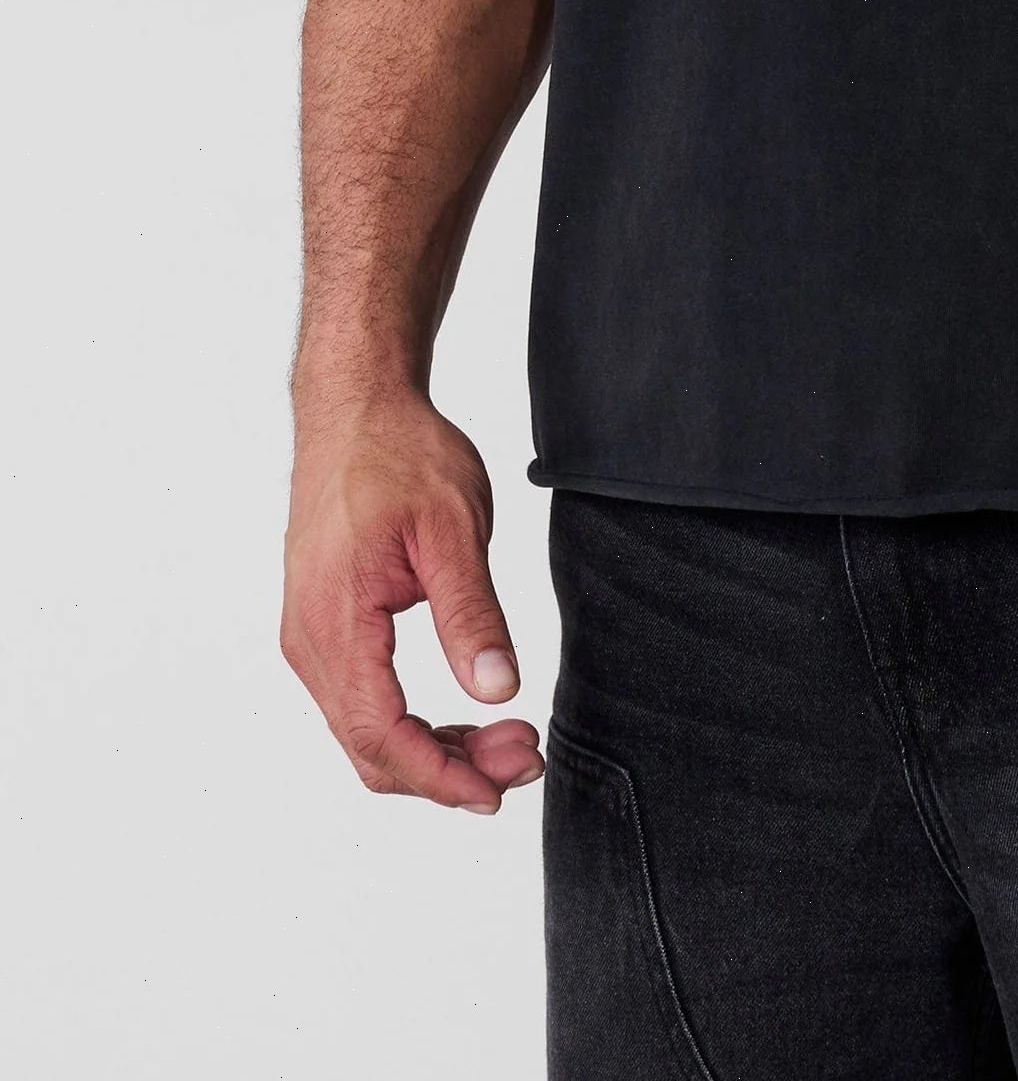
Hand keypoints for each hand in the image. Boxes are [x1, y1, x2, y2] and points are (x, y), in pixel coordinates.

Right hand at [281, 389, 543, 812]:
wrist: (354, 407)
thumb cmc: (399, 454)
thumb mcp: (452, 527)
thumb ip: (472, 613)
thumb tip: (499, 689)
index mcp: (337, 620)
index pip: (381, 735)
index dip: (441, 776)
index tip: (499, 791)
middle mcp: (311, 641)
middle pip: (371, 749)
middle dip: (448, 770)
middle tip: (524, 756)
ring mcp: (311, 636)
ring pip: (364, 732)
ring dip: (432, 750)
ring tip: (505, 739)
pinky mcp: (322, 626)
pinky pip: (360, 701)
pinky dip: (409, 724)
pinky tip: (460, 716)